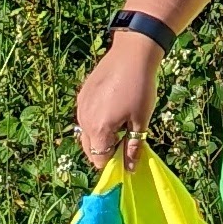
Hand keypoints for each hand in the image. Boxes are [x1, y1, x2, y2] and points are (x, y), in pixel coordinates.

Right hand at [74, 33, 163, 172]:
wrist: (131, 54)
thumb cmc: (140, 88)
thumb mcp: (141, 121)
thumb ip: (133, 147)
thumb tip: (130, 169)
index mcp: (98, 129)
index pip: (99, 160)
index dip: (114, 164)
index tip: (128, 158)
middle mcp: (84, 120)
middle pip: (90, 149)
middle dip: (106, 152)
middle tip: (126, 143)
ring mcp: (81, 107)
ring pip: (86, 133)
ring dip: (100, 137)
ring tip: (121, 124)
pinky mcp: (82, 96)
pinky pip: (85, 118)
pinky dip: (96, 122)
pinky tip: (113, 110)